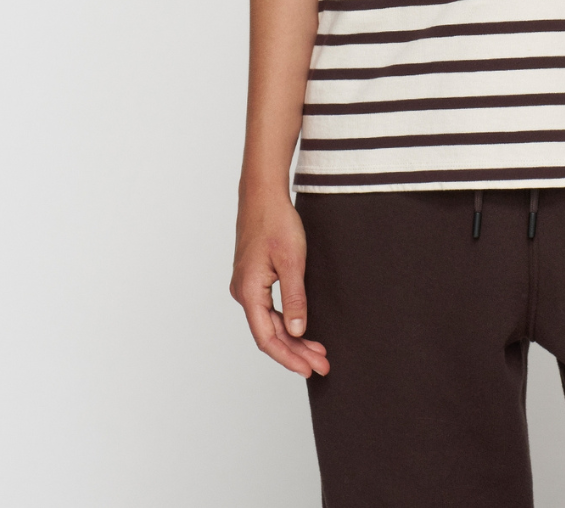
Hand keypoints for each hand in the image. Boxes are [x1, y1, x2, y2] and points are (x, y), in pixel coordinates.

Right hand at [230, 192, 328, 377]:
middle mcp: (243, 292)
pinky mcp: (254, 278)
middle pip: (269, 333)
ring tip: (318, 351)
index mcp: (248, 291)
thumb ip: (294, 298)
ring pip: (270, 322)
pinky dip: (287, 321)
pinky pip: (269, 309)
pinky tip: (302, 329)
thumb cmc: (276, 221)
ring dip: (293, 338)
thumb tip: (296, 331)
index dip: (288, 357)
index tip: (309, 369)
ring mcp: (247, 285)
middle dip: (296, 351)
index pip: (267, 338)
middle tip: (322, 365)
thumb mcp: (292, 261)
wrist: (263, 194)